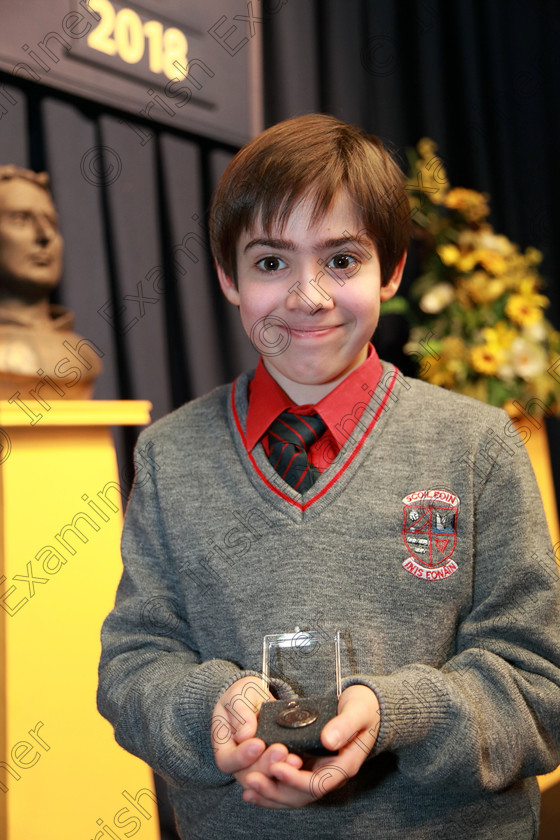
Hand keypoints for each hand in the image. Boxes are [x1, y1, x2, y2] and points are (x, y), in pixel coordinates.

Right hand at [211, 676, 302, 785]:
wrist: (258, 697)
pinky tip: (301, 761)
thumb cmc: (242, 696)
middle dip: (266, 764)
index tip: (258, 743)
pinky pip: (281, 774)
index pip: (227, 761)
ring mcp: (257, 766)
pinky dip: (290, 770)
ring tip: (295, 759)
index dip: (241, 757)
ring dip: (280, 770)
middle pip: (248, 775)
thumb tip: (244, 735)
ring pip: (266, 779)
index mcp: (224, 748)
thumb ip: (240, 714)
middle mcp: (239, 763)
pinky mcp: (274, 764)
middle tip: (281, 751)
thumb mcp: (238, 697)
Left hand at [241, 684, 380, 808]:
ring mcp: (319, 772)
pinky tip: (252, 787)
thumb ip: (345, 725)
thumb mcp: (358, 711)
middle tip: (250, 779)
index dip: (295, 779)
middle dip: (275, 789)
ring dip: (270, 792)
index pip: (318, 782)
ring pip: (293, 793)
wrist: (368, 709)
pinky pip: (289, 783)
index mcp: (345, 765)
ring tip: (247, 786)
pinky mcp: (309, 766)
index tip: (275, 768)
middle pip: (301, 794)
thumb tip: (328, 741)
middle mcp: (331, 774)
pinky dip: (271, 786)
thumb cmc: (364, 708)